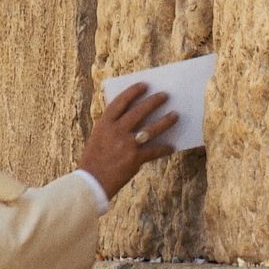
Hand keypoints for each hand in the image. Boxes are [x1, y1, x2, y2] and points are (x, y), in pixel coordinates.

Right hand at [79, 82, 178, 198]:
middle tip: (165, 95)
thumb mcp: (98, 137)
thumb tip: (134, 118)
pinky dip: (164, 149)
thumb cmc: (94, 160)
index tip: (144, 85)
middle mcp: (116, 131)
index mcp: (104, 123)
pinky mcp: (135, 158)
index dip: (133, 91)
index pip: (120, 101)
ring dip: (165, 121)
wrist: (92, 183)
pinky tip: (171, 147)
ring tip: (175, 115)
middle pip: (139, 111)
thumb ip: (112, 127)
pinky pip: (154, 151)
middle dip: (154, 101)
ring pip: (151, 128)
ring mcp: (126, 144)